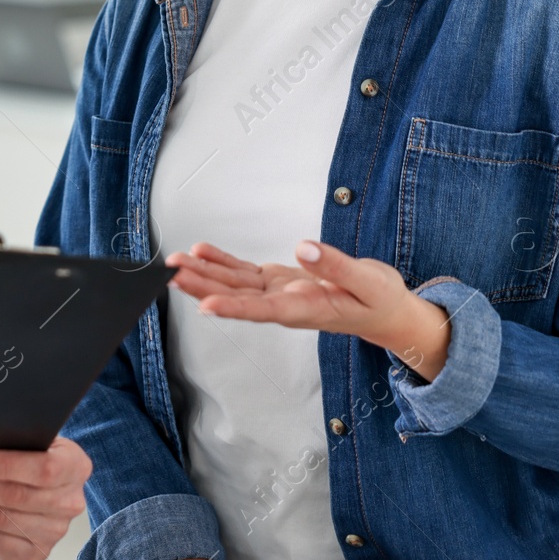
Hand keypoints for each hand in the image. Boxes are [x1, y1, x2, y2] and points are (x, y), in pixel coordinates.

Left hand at [0, 436, 90, 559]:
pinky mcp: (34, 553)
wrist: (40, 481)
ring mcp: (53, 532)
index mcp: (75, 466)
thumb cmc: (30, 453)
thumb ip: (9, 437)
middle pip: (14, 496)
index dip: (3, 466)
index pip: (43, 468)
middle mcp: (69, 502)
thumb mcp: (30, 437)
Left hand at [165, 239, 450, 380]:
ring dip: (204, 274)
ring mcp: (280, 293)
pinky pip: (245, 273)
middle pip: (238, 298)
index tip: (204, 306)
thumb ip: (336, 266)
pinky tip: (201, 252)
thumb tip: (303, 248)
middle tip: (172, 274)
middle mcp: (286, 304)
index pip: (264, 310)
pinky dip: (222, 262)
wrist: (386, 311)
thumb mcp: (369, 282)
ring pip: (235, 285)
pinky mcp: (280, 281)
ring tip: (175, 262)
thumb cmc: (379, 300)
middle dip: (203, 287)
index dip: (233, 309)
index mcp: (307, 310)